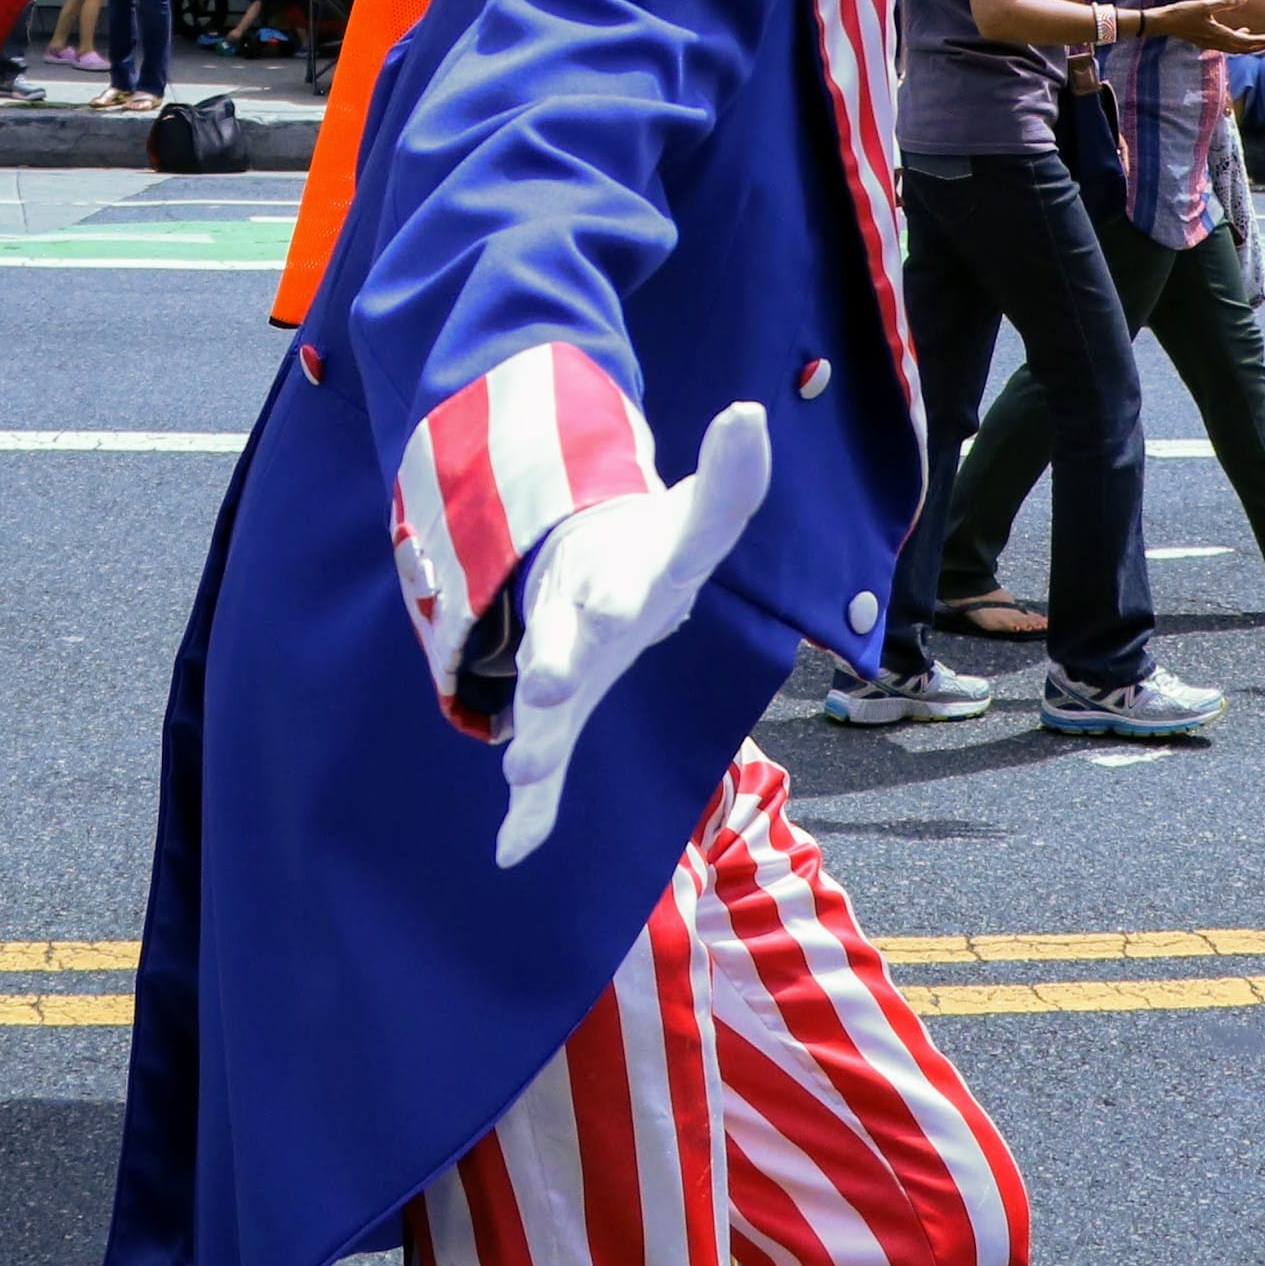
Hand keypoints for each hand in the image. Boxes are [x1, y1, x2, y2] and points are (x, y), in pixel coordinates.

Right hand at [496, 400, 772, 869]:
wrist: (578, 565)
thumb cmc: (650, 550)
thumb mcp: (698, 519)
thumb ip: (731, 478)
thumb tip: (749, 415)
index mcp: (618, 575)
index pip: (622, 581)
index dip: (616, 595)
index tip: (608, 611)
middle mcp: (577, 621)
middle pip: (565, 642)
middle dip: (556, 665)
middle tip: (544, 689)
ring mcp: (560, 668)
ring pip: (544, 706)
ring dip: (535, 736)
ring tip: (523, 769)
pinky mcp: (557, 715)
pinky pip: (545, 764)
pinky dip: (531, 811)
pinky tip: (514, 850)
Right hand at [1146, 0, 1264, 53]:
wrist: (1164, 23)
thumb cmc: (1182, 13)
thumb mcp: (1204, 5)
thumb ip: (1225, 2)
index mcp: (1219, 34)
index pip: (1247, 41)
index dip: (1263, 42)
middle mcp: (1217, 42)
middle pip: (1244, 48)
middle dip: (1261, 47)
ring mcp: (1211, 43)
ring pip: (1237, 49)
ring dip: (1251, 46)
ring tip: (1264, 42)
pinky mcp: (1207, 41)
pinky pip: (1228, 45)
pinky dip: (1239, 41)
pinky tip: (1242, 31)